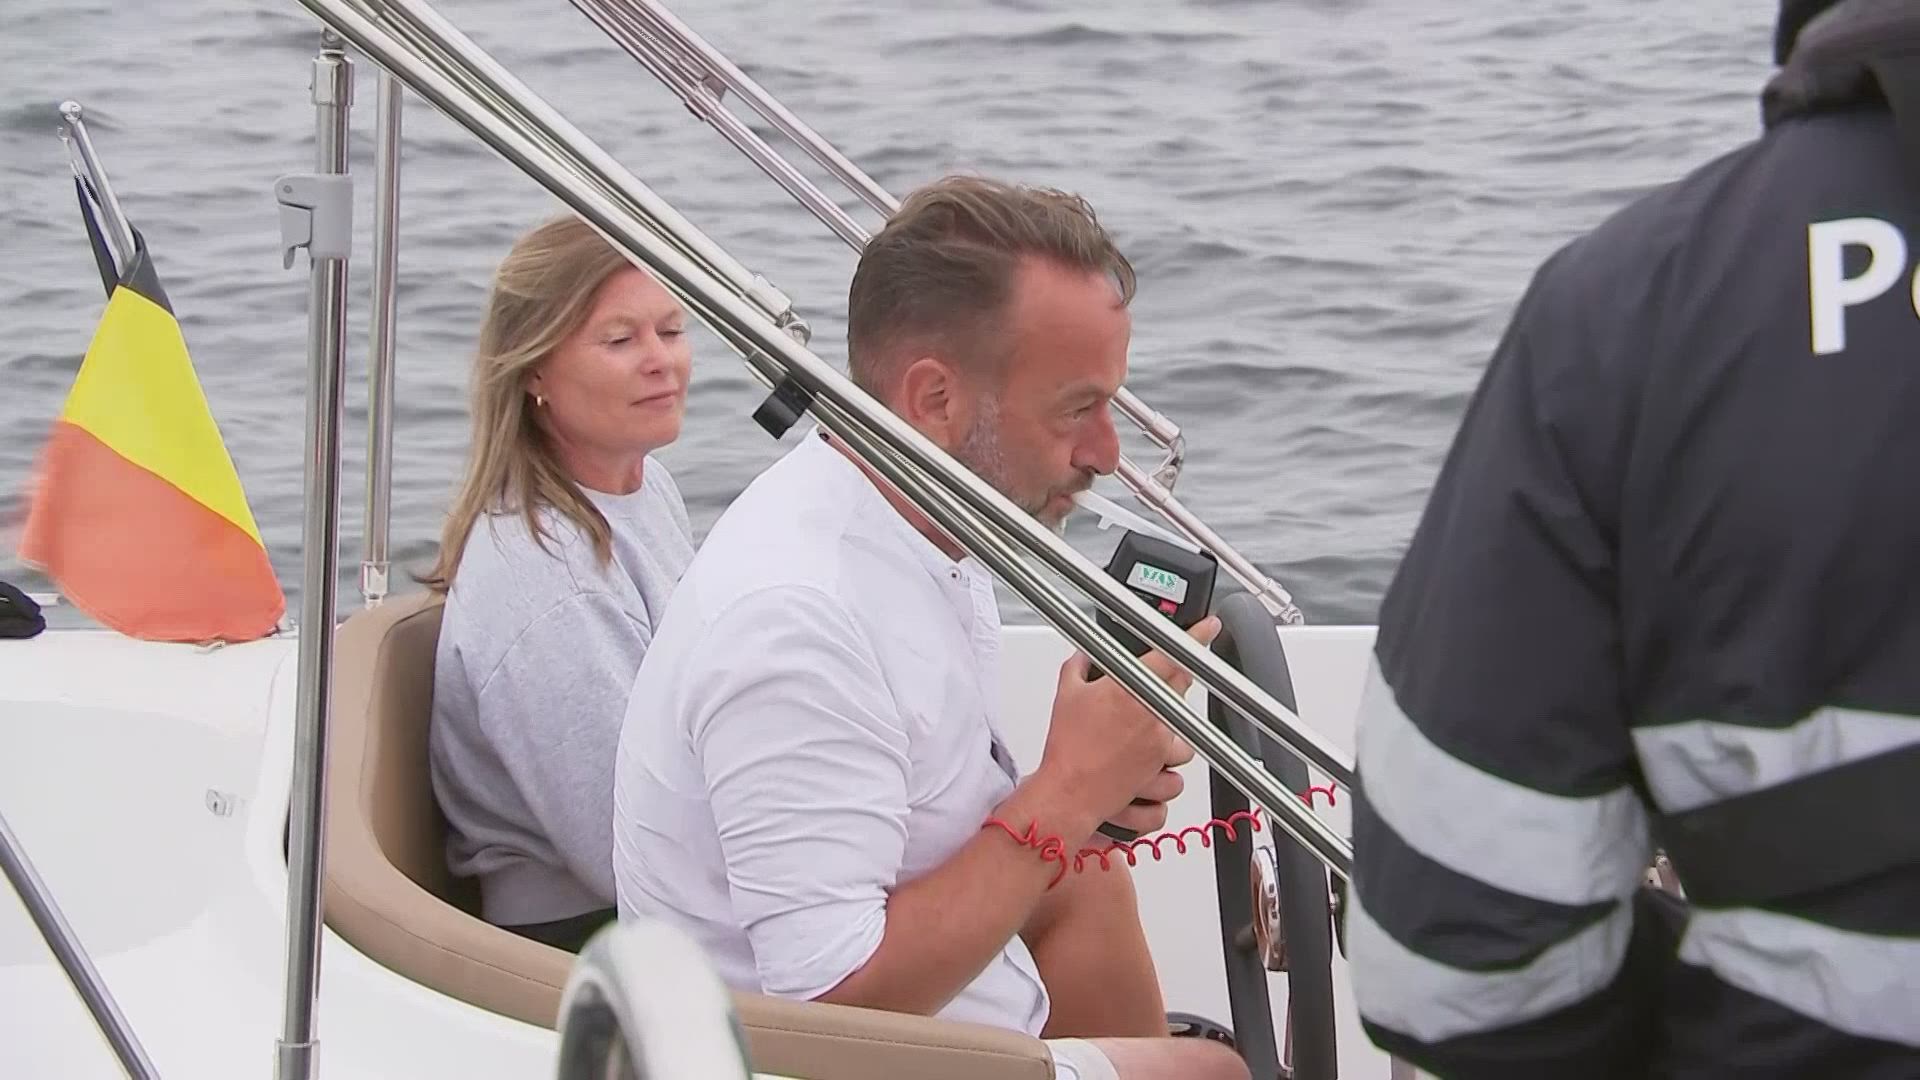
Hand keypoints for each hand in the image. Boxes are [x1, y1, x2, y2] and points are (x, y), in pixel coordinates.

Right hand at [1031, 616, 1220, 830]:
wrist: (1067, 792)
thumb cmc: (1067, 747)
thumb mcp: (1066, 696)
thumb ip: (1079, 666)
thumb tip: (1084, 655)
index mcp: (1130, 689)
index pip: (1171, 655)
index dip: (1196, 637)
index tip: (1209, 628)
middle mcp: (1151, 715)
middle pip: (1181, 689)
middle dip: (1171, 688)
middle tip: (1147, 696)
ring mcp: (1160, 744)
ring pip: (1186, 732)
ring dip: (1170, 735)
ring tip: (1141, 740)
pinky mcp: (1162, 771)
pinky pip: (1177, 768)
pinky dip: (1166, 771)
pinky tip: (1145, 768)